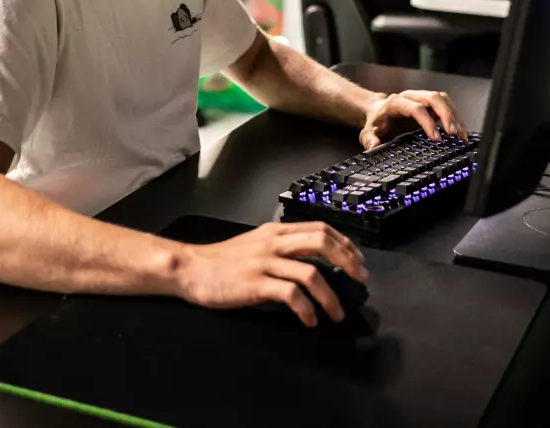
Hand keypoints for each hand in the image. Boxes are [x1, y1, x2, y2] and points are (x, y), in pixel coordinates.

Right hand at [174, 222, 367, 326]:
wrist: (191, 269)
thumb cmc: (222, 261)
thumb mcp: (255, 245)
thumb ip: (281, 247)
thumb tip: (314, 260)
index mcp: (275, 231)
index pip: (320, 228)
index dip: (344, 244)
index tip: (357, 261)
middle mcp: (272, 242)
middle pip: (321, 242)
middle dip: (347, 261)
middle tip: (359, 280)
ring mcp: (264, 263)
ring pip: (310, 274)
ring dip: (330, 296)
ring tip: (336, 313)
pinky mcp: (255, 284)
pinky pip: (291, 295)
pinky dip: (306, 310)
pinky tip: (309, 320)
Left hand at [360, 89, 466, 149]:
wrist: (377, 111)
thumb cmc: (375, 122)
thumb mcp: (368, 132)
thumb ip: (369, 139)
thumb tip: (375, 145)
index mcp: (396, 102)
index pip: (416, 108)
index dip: (428, 123)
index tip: (436, 139)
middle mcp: (411, 96)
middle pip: (434, 98)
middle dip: (447, 115)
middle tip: (454, 134)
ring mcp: (421, 97)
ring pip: (443, 100)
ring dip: (455, 116)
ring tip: (461, 135)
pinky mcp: (429, 103)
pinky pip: (446, 105)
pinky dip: (456, 117)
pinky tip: (460, 131)